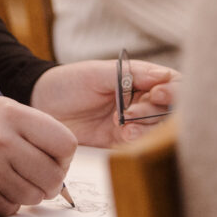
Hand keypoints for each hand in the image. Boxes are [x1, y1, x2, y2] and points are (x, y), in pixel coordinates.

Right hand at [0, 95, 76, 216]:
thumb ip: (34, 128)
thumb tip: (66, 160)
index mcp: (8, 114)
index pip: (64, 143)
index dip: (63, 156)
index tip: (51, 158)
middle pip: (54, 176)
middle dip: (48, 180)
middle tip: (32, 175)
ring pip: (35, 197)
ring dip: (26, 192)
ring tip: (5, 178)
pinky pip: (12, 209)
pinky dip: (4, 202)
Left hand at [29, 59, 178, 147]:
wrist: (41, 106)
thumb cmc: (68, 83)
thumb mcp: (97, 73)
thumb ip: (131, 75)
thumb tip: (164, 75)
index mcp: (141, 79)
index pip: (173, 84)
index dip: (174, 91)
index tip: (159, 94)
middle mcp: (143, 100)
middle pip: (172, 109)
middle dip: (157, 111)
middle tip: (134, 111)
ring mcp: (135, 121)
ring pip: (160, 128)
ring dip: (148, 127)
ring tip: (125, 124)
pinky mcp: (123, 141)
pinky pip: (142, 143)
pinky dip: (138, 140)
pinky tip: (124, 134)